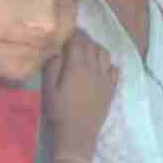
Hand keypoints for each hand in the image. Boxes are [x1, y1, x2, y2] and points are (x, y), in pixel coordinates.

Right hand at [43, 31, 117, 150]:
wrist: (78, 133)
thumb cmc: (59, 111)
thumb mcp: (48, 89)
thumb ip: (52, 66)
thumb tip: (56, 49)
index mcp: (78, 67)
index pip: (78, 43)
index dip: (75, 34)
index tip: (70, 28)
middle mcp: (95, 69)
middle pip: (93, 47)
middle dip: (85, 38)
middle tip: (78, 36)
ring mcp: (106, 78)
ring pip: (105, 55)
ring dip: (97, 48)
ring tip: (89, 48)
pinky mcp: (112, 88)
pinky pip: (114, 69)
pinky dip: (108, 63)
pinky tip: (102, 65)